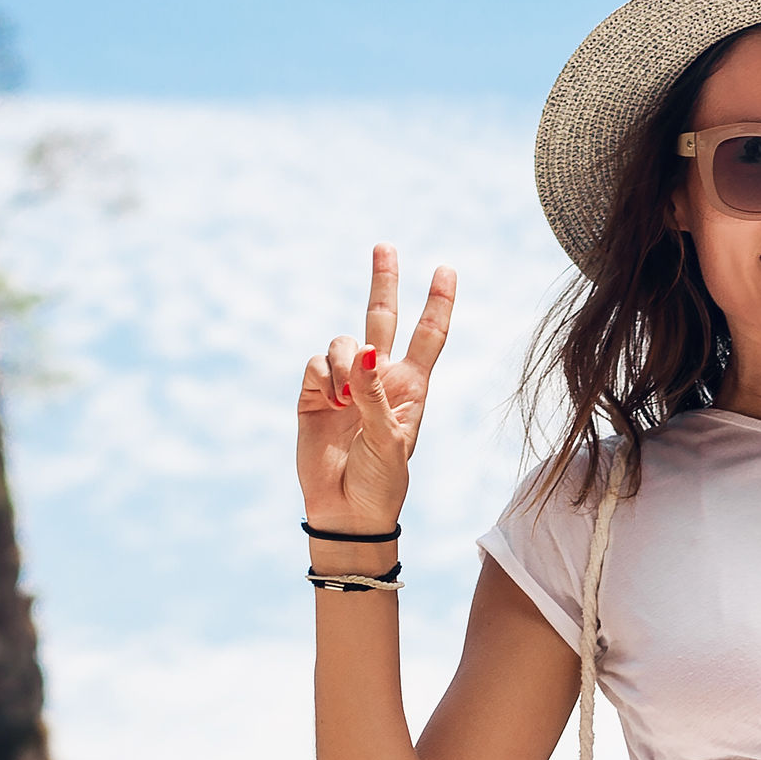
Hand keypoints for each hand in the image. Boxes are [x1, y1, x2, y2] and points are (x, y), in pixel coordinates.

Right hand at [295, 244, 456, 541]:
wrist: (346, 513)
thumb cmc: (381, 480)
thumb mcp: (389, 438)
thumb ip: (375, 393)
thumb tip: (364, 349)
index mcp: (411, 387)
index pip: (428, 335)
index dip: (438, 302)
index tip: (446, 268)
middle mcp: (378, 378)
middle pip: (382, 318)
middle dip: (383, 282)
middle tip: (384, 246)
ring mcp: (345, 384)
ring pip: (343, 342)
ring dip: (345, 360)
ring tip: (345, 398)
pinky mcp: (314, 394)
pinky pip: (316, 363)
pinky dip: (325, 374)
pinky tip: (331, 400)